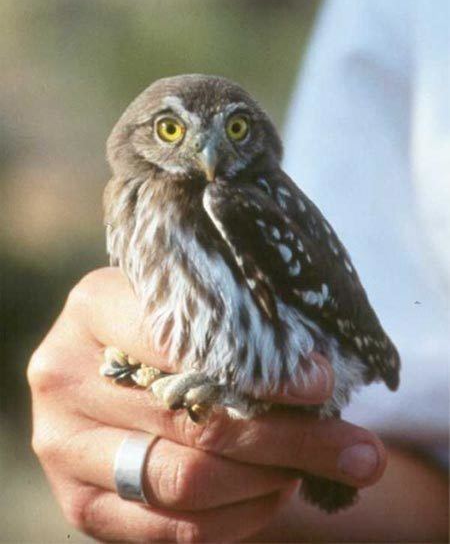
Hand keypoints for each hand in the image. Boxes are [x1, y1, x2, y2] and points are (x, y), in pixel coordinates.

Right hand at [28, 268, 386, 541]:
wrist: (113, 365)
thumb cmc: (169, 326)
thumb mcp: (190, 302)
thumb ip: (237, 326)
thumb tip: (321, 378)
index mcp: (94, 304)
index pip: (184, 342)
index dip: (261, 368)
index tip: (320, 382)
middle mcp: (64, 372)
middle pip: (192, 418)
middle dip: (287, 437)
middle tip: (357, 449)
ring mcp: (63, 443)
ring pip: (185, 479)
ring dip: (268, 480)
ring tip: (315, 467)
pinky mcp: (79, 502)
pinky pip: (171, 530)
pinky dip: (237, 518)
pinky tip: (275, 495)